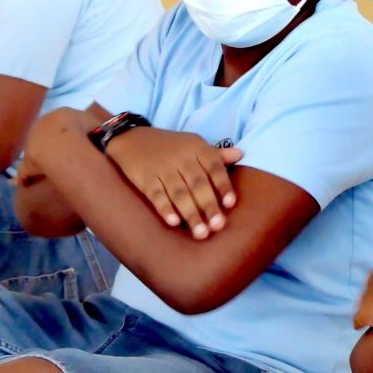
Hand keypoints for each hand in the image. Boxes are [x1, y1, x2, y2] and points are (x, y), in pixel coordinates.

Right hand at [106, 124, 244, 237]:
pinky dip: (165, 208)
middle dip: (209, 206)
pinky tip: (174, 222)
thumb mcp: (193, 144)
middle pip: (198, 184)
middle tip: (217, 227)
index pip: (214, 167)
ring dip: (191, 214)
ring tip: (201, 233)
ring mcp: (162, 168)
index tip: (230, 204)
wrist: (132, 139)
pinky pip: (156, 195)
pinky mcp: (144, 178)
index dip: (223, 185)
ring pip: (179, 193)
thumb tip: (241, 154)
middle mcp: (181, 157)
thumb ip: (216, 154)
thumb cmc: (170, 146)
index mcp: (196, 148)